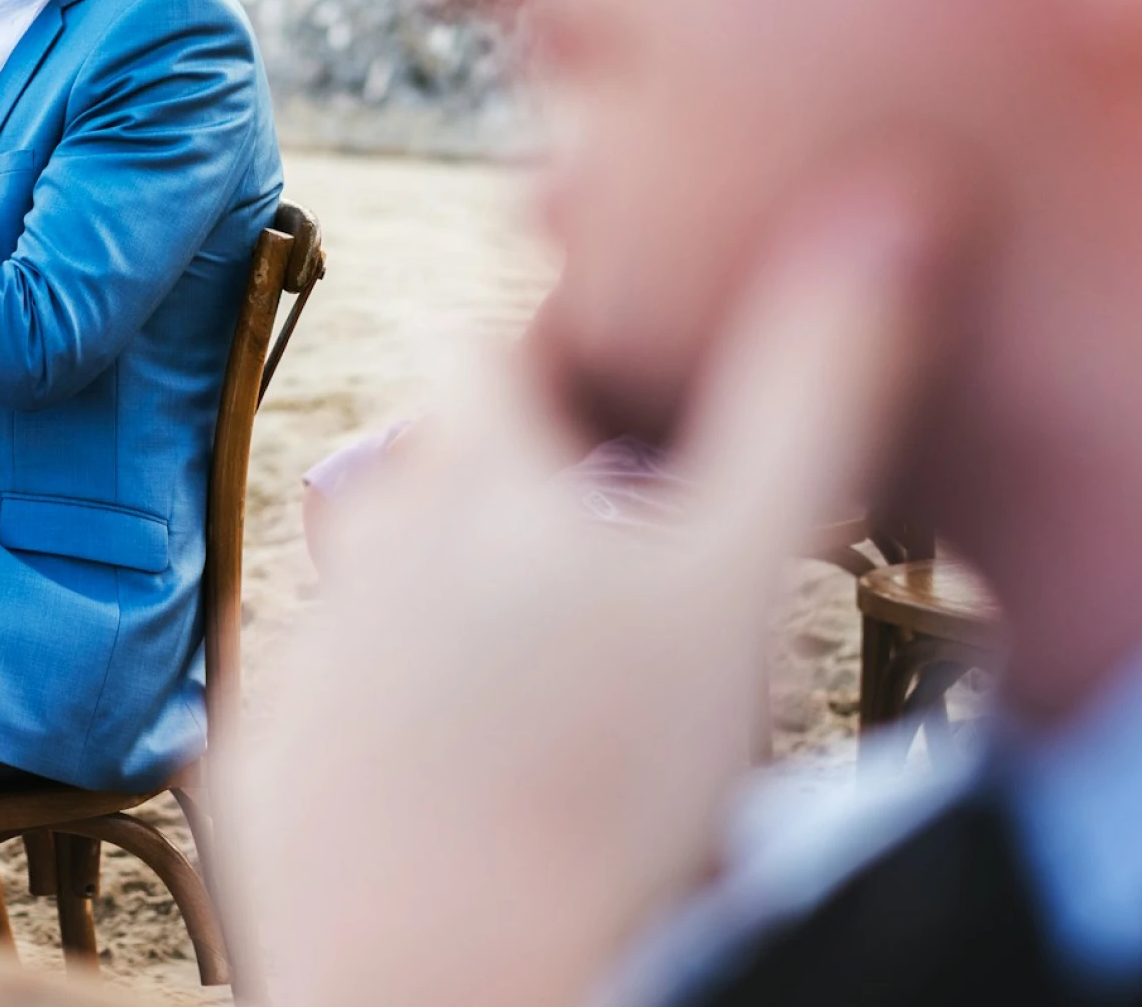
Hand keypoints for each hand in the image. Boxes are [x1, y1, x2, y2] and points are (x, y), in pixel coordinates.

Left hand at [223, 170, 955, 1006]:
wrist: (462, 981)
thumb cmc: (617, 787)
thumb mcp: (740, 575)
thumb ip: (810, 388)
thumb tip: (884, 211)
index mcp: (474, 483)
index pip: (480, 346)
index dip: (542, 361)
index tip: (609, 416)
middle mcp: (360, 546)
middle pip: (423, 467)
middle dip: (496, 492)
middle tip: (595, 573)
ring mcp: (300, 655)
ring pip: (369, 585)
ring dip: (432, 607)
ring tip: (523, 694)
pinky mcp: (257, 759)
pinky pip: (315, 699)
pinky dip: (375, 717)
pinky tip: (444, 777)